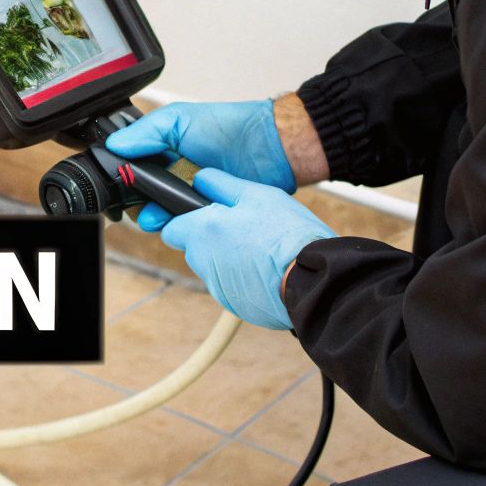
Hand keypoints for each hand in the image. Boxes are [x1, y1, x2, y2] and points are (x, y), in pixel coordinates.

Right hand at [107, 101, 294, 236]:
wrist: (268, 148)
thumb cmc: (227, 126)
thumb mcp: (179, 119)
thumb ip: (146, 131)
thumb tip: (115, 145)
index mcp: (162, 150)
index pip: (132, 168)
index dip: (123, 176)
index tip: (117, 181)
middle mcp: (173, 174)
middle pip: (142, 195)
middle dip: (136, 202)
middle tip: (136, 204)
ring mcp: (189, 194)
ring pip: (161, 212)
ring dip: (153, 216)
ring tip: (154, 216)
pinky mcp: (205, 212)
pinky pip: (185, 223)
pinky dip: (177, 224)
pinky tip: (177, 220)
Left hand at [155, 169, 334, 329]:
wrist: (314, 282)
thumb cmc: (287, 234)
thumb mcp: (257, 195)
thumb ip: (221, 185)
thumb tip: (200, 180)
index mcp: (203, 232)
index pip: (171, 228)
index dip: (185, 218)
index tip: (207, 213)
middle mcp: (203, 264)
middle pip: (193, 248)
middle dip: (210, 237)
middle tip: (244, 227)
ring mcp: (219, 288)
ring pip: (213, 267)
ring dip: (227, 257)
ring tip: (261, 248)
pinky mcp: (235, 305)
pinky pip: (231, 285)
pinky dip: (243, 276)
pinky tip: (267, 268)